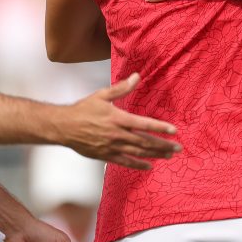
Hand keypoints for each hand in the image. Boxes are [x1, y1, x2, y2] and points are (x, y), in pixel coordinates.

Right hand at [61, 73, 181, 168]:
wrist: (64, 126)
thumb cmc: (83, 109)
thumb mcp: (102, 95)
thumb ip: (121, 88)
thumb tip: (136, 76)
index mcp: (118, 118)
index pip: (144, 124)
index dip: (160, 128)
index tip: (174, 130)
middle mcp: (117, 134)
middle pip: (145, 141)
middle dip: (163, 145)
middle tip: (178, 148)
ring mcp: (112, 147)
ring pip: (138, 152)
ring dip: (155, 154)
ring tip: (169, 155)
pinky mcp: (105, 155)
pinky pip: (125, 162)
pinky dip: (138, 165)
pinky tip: (149, 165)